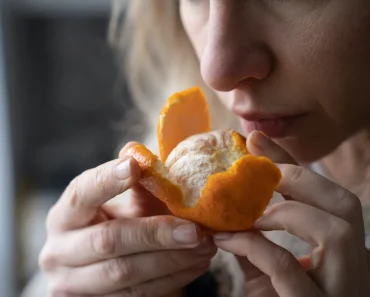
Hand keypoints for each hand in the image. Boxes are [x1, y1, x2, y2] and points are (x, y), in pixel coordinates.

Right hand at [39, 143, 215, 296]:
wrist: (97, 264)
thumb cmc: (115, 222)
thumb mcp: (122, 202)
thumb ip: (137, 182)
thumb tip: (150, 155)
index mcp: (64, 215)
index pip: (82, 193)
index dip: (107, 180)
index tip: (136, 166)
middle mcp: (59, 251)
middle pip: (109, 241)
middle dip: (157, 234)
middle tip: (194, 229)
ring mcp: (73, 284)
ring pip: (126, 274)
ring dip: (172, 260)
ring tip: (205, 246)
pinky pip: (139, 294)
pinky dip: (173, 278)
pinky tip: (196, 263)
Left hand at [214, 131, 369, 296]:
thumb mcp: (266, 270)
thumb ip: (256, 238)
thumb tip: (232, 202)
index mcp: (341, 254)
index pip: (328, 196)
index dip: (293, 164)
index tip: (257, 139)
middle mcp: (353, 269)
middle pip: (347, 204)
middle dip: (301, 179)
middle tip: (261, 176)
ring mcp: (341, 292)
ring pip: (337, 231)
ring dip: (285, 213)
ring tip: (251, 214)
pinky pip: (288, 266)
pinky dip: (256, 246)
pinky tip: (229, 241)